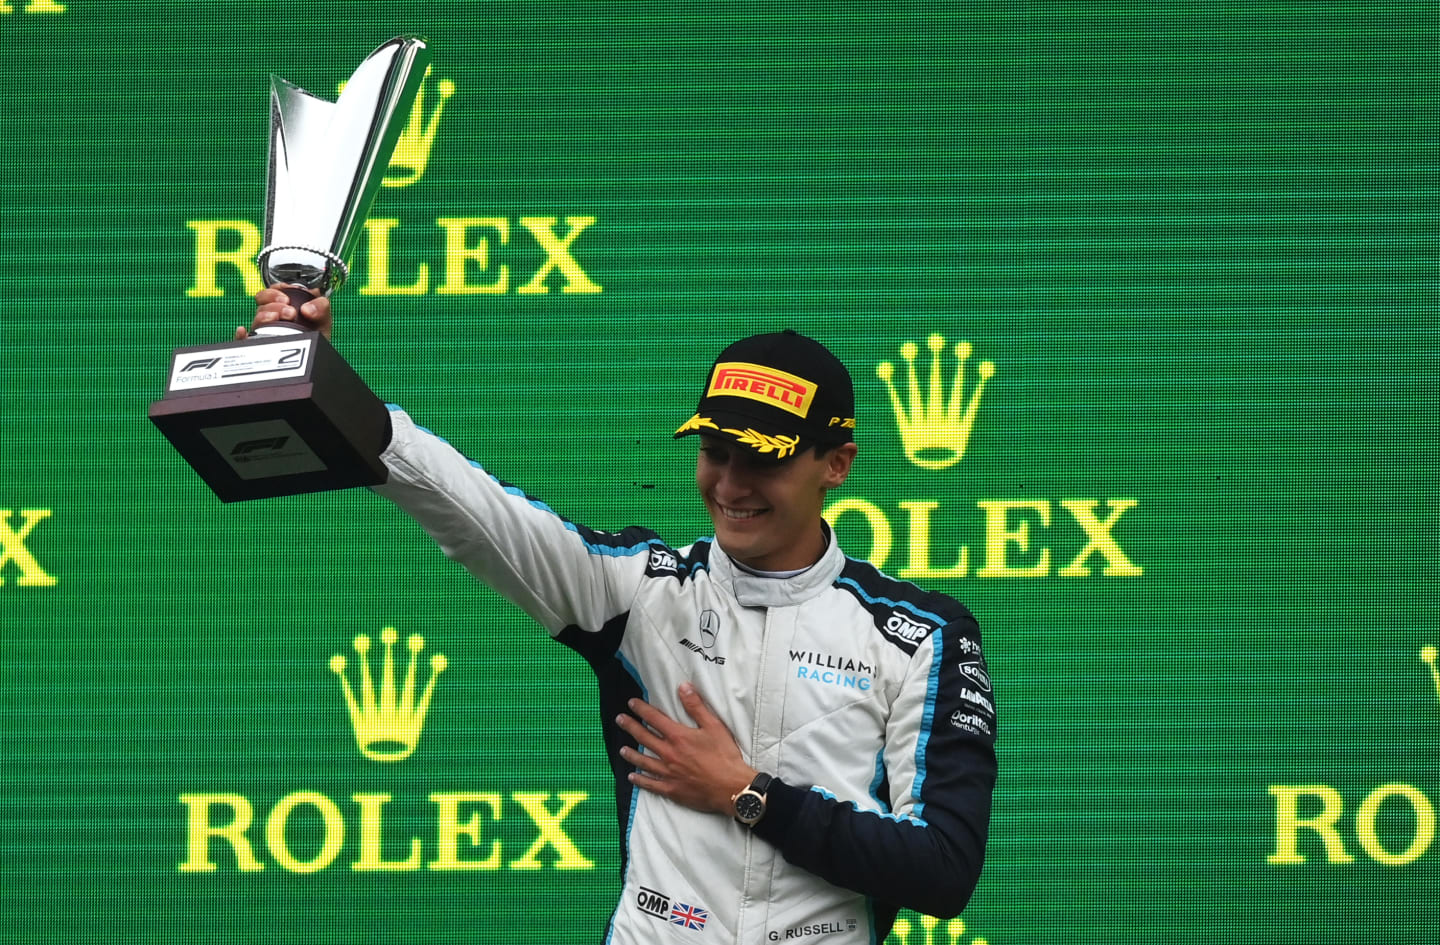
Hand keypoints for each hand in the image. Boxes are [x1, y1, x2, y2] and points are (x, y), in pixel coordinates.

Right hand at [235, 284, 333, 340]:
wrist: (316, 361)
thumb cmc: (317, 338)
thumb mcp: (323, 321)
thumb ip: (321, 308)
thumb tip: (307, 309)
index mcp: (285, 306)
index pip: (271, 292)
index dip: (276, 291)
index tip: (286, 299)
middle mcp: (273, 318)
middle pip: (261, 304)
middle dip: (273, 304)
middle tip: (290, 313)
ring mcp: (265, 332)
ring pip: (255, 320)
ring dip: (264, 316)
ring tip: (277, 320)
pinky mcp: (258, 348)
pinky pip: (243, 342)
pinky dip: (241, 336)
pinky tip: (244, 333)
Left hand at [616, 682, 757, 815]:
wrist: (730, 788)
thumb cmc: (725, 756)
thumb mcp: (714, 726)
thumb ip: (696, 706)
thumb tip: (683, 687)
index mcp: (678, 736)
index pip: (654, 719)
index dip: (642, 709)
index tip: (631, 703)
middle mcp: (668, 754)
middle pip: (644, 738)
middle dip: (630, 727)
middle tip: (619, 720)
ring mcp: (668, 773)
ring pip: (643, 761)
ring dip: (631, 754)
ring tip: (622, 749)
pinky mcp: (671, 789)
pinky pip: (650, 784)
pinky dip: (640, 780)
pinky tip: (632, 777)